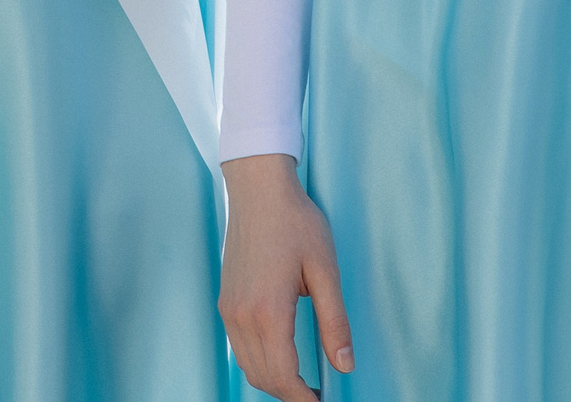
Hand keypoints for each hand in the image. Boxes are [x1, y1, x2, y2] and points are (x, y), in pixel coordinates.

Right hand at [221, 153, 352, 401]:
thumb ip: (335, 322)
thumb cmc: (295, 222)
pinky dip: (259, 361)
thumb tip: (344, 365)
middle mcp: (241, 315)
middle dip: (289, 394)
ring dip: (273, 380)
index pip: (283, 375)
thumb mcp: (325, 270)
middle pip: (262, 377)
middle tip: (316, 394)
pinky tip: (281, 354)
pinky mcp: (225, 300)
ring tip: (302, 380)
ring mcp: (229, 308)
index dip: (303, 398)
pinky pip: (239, 346)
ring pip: (247, 365)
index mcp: (268, 310)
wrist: (258, 189)